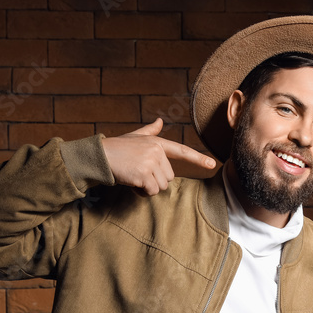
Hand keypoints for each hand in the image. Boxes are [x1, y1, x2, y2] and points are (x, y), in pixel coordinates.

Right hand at [101, 118, 216, 195]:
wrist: (100, 156)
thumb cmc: (117, 148)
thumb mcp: (135, 137)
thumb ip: (149, 131)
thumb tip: (160, 121)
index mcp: (157, 142)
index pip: (182, 151)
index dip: (198, 158)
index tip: (212, 164)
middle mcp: (156, 151)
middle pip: (169, 177)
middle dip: (155, 180)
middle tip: (138, 173)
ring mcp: (150, 162)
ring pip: (161, 186)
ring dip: (148, 187)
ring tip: (134, 176)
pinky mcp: (143, 174)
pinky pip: (151, 191)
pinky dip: (141, 192)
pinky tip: (131, 182)